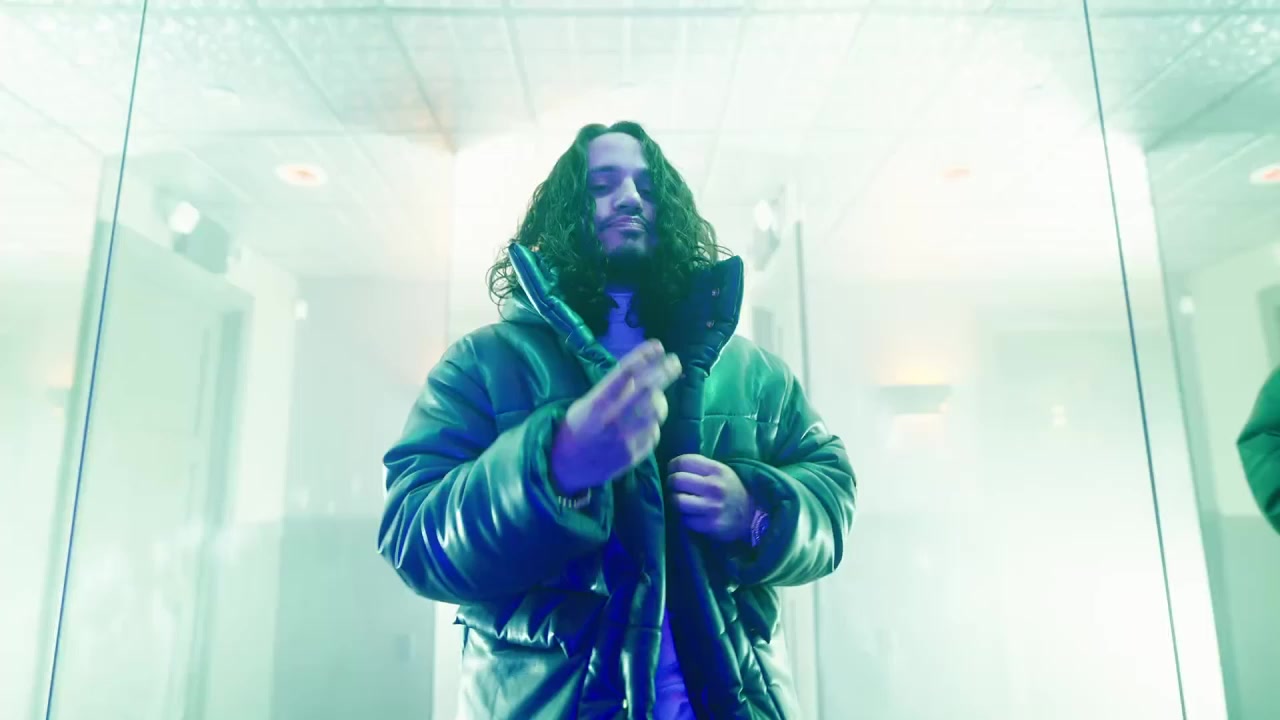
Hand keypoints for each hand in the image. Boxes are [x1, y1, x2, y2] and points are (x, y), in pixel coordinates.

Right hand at [551, 340, 681, 495]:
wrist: (566, 467)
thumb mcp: (585, 404)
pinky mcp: (634, 455)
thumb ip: (610, 391)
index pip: (626, 373)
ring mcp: (626, 439)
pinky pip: (654, 433)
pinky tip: (644, 424)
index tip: (658, 346)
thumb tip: (639, 372)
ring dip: (661, 401)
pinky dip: (652, 425)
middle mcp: (613, 419)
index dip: (645, 356)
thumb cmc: (576, 429)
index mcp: (597, 403)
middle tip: (674, 362)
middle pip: (649, 388)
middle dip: (665, 372)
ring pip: (657, 412)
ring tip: (657, 398)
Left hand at [668, 454, 754, 542]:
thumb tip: (671, 467)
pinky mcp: (710, 525)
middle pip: (677, 480)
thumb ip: (700, 467)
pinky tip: (690, 514)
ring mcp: (712, 507)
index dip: (673, 466)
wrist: (751, 515)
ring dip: (674, 501)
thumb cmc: (730, 490)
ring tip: (679, 500)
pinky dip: (684, 517)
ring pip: (677, 501)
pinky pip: (685, 519)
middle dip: (671, 483)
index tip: (673, 471)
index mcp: (717, 470)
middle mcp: (714, 487)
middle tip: (675, 487)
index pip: (684, 461)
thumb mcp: (721, 472)